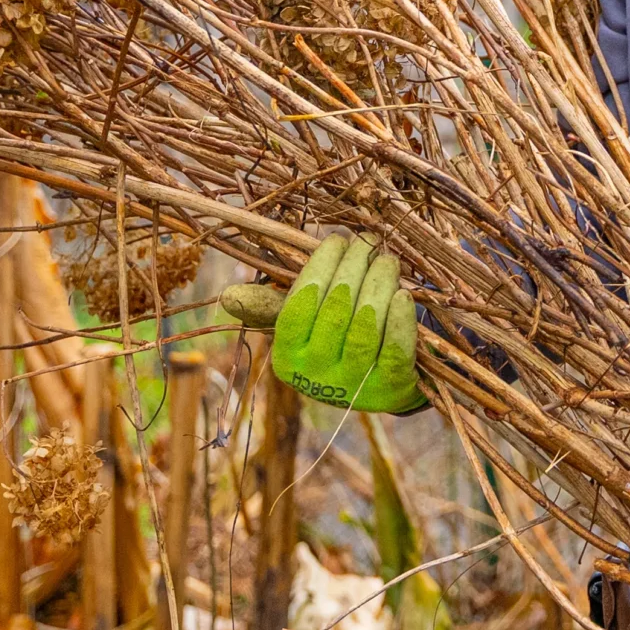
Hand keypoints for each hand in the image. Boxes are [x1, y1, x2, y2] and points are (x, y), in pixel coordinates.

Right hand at [232, 233, 425, 413]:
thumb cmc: (336, 341)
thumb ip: (275, 305)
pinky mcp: (390, 389)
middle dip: (353, 268)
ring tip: (386, 260)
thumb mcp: (305, 327)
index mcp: (288, 359)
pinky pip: (395, 349)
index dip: (319, 268)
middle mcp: (316, 377)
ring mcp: (354, 386)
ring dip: (378, 285)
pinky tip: (403, 294)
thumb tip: (227, 296)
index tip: (336, 240)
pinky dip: (400, 319)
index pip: (298, 307)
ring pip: (365, 326)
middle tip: (367, 242)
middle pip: (335, 311)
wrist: (381, 386)